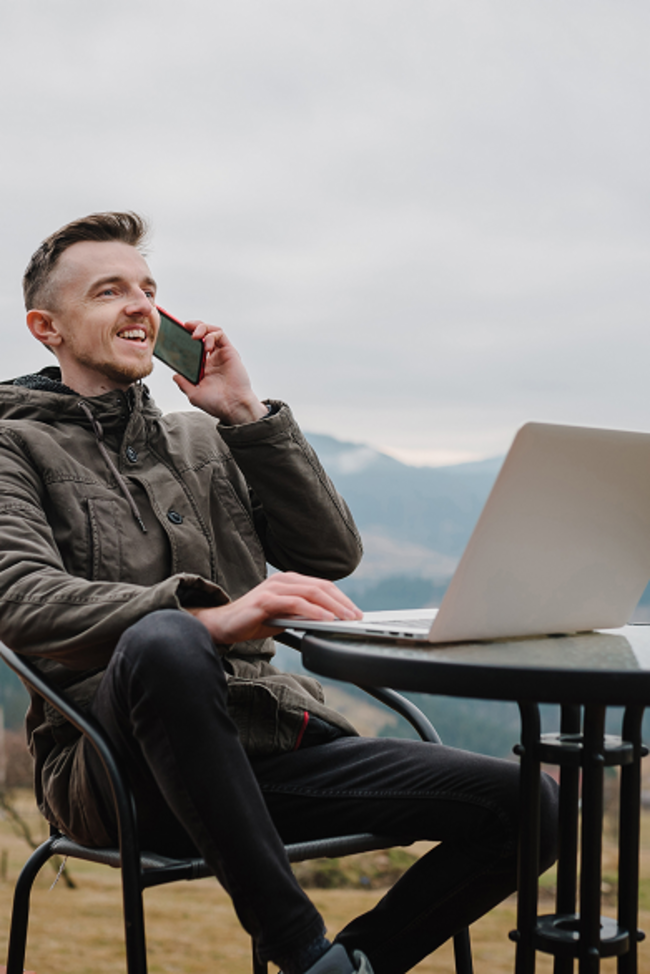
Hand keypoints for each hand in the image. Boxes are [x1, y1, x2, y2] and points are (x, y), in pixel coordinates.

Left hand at [173, 320, 267, 423]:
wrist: (232, 406)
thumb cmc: (217, 403)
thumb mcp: (194, 394)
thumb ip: (184, 383)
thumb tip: (175, 376)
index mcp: (205, 367)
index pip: (193, 347)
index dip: (184, 339)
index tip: (174, 335)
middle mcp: (213, 359)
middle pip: (203, 334)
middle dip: (193, 327)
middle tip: (184, 327)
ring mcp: (221, 354)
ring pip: (212, 330)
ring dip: (201, 327)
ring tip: (194, 335)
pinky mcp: (230, 351)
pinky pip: (220, 334)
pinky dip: (211, 335)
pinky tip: (206, 345)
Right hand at [187, 572, 362, 644]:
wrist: (222, 625)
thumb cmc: (253, 621)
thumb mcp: (284, 617)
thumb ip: (303, 615)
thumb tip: (329, 621)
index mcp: (289, 581)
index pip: (322, 586)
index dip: (342, 598)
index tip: (356, 612)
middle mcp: (283, 580)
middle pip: (321, 586)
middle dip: (343, 602)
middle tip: (357, 616)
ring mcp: (274, 587)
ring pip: (311, 592)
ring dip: (333, 606)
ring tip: (347, 618)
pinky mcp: (265, 600)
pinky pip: (295, 603)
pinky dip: (314, 611)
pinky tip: (326, 619)